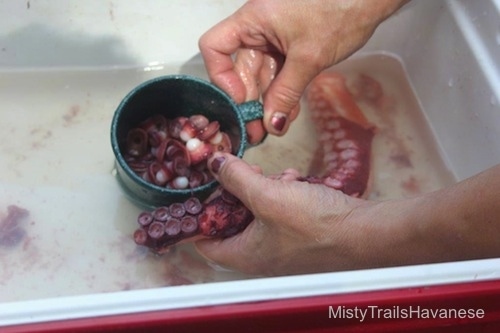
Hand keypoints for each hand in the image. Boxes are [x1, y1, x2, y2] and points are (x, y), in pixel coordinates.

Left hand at [195, 152, 379, 275]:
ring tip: (281, 177)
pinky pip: (280, 211)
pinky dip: (284, 193)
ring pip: (259, 211)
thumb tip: (214, 163)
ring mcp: (282, 246)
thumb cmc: (315, 223)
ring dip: (266, 188)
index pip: (204, 241)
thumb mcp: (267, 194)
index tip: (206, 188)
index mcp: (245, 255)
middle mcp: (261, 255)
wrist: (366, 234)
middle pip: (232, 220)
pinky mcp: (300, 235)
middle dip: (239, 192)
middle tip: (248, 173)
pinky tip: (297, 181)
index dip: (200, 214)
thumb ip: (236, 178)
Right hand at [199, 0, 408, 142]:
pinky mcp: (290, 46)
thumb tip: (272, 125)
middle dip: (249, 101)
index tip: (241, 101)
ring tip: (277, 126)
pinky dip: (283, 92)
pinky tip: (289, 112)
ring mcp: (274, 37)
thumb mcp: (309, 57)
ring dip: (268, 102)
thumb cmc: (341, 11)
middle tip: (257, 131)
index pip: (214, 47)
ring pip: (261, 75)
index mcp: (253, 20)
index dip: (221, 76)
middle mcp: (258, 28)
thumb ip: (286, 93)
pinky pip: (279, 73)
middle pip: (240, 68)